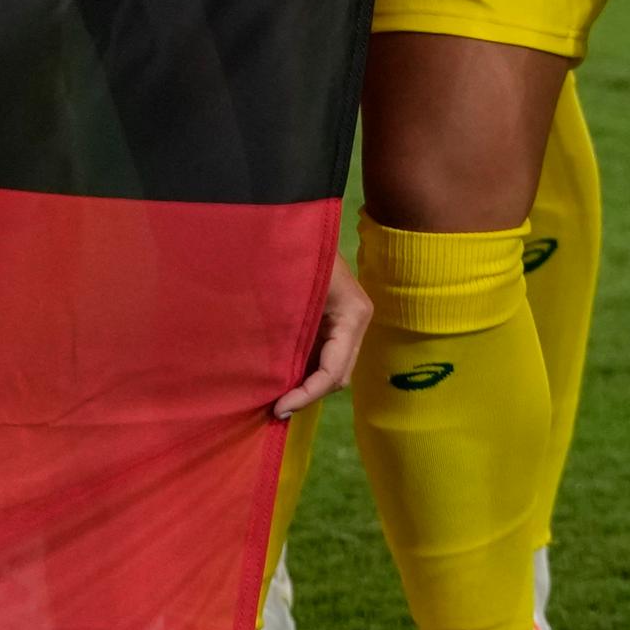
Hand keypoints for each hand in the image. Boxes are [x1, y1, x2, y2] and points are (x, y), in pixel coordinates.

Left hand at [276, 255, 370, 420]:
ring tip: (274, 399)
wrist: (294, 220)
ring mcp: (348, 324)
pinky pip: (322, 355)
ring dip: (304, 385)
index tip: (278, 407)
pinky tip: (279, 379)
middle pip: (336, 375)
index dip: (307, 393)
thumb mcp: (290, 286)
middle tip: (273, 409)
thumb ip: (287, 328)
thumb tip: (272, 376)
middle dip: (306, 394)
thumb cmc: (293, 248)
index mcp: (353, 314)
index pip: (334, 370)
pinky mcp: (334, 323)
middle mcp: (357, 323)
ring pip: (330, 369)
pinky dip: (303, 370)